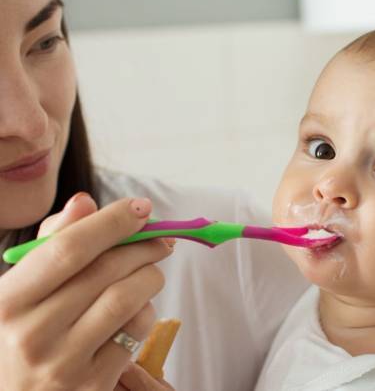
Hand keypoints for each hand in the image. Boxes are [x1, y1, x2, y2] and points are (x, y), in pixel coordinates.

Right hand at [0, 193, 173, 390]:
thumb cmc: (23, 330)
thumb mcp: (22, 287)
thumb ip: (54, 242)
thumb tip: (85, 202)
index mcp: (7, 301)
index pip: (69, 248)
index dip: (112, 222)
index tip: (140, 207)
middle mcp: (31, 335)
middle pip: (106, 270)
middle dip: (143, 245)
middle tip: (160, 238)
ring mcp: (63, 365)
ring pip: (128, 298)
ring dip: (150, 275)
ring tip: (150, 271)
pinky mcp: (93, 385)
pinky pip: (136, 332)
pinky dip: (146, 310)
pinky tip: (138, 306)